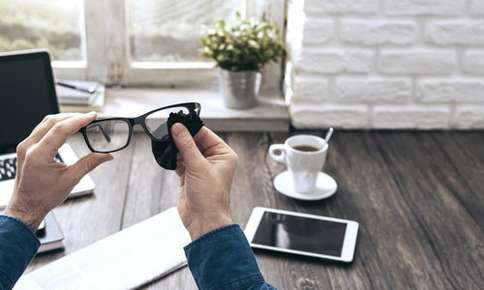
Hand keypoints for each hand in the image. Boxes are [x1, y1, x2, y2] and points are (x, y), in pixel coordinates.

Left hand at [5, 113, 112, 230]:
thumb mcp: (70, 180)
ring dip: (64, 119)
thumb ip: (89, 164)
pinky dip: (56, 125)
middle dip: (73, 117)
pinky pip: (41, 129)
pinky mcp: (26, 148)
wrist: (27, 206)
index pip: (60, 129)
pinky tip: (67, 127)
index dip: (79, 121)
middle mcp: (29, 147)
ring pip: (46, 123)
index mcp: (38, 155)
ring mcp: (25, 146)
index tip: (92, 116)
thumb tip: (106, 156)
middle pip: (53, 121)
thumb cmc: (44, 197)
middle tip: (90, 117)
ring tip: (81, 120)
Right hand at [171, 124, 237, 239]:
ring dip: (176, 148)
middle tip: (168, 131)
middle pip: (194, 141)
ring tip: (167, 144)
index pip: (206, 134)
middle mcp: (214, 160)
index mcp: (223, 155)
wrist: (203, 220)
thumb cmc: (211, 197)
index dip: (191, 127)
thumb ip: (186, 145)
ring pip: (186, 151)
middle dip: (182, 138)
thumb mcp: (198, 166)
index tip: (177, 122)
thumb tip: (178, 128)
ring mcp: (201, 168)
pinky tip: (168, 156)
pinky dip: (174, 159)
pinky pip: (180, 161)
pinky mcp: (190, 175)